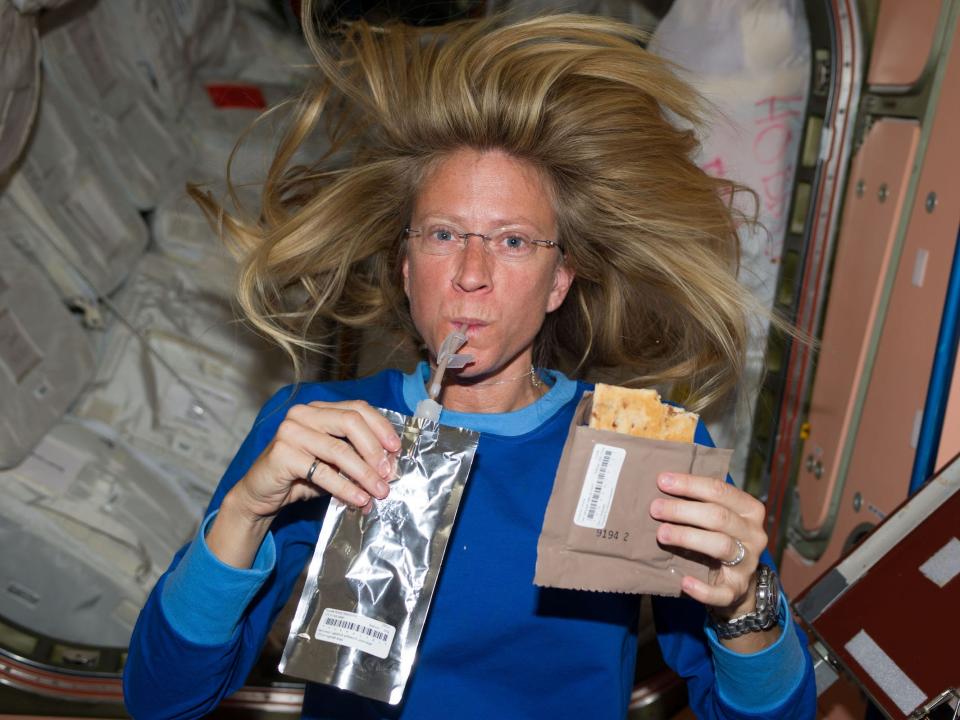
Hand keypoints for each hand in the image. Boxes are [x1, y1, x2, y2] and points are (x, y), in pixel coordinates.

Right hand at [207, 400, 400, 567]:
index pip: (357, 408)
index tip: (396, 449)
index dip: (380, 427)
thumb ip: (356, 457)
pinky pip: (322, 471)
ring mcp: (290, 431)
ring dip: (364, 473)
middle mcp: (303, 414)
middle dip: (375, 449)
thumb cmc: (300, 476)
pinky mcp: (282, 453)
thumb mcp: (332, 462)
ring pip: (339, 449)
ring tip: (379, 491)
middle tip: (388, 473)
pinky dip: (344, 487)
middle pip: (351, 422)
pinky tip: (358, 499)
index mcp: (319, 409)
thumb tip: (390, 467)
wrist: (260, 494)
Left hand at [649, 472, 767, 619]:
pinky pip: (722, 592)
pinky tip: (684, 582)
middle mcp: (754, 535)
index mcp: (749, 509)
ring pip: (721, 546)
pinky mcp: (737, 589)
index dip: (690, 484)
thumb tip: (661, 483)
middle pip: (718, 517)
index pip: (720, 490)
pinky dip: (702, 589)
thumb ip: (697, 500)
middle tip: (655, 508)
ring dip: (688, 538)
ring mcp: (748, 563)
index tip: (662, 481)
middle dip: (683, 510)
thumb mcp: (715, 515)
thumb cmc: (717, 535)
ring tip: (661, 534)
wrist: (734, 580)